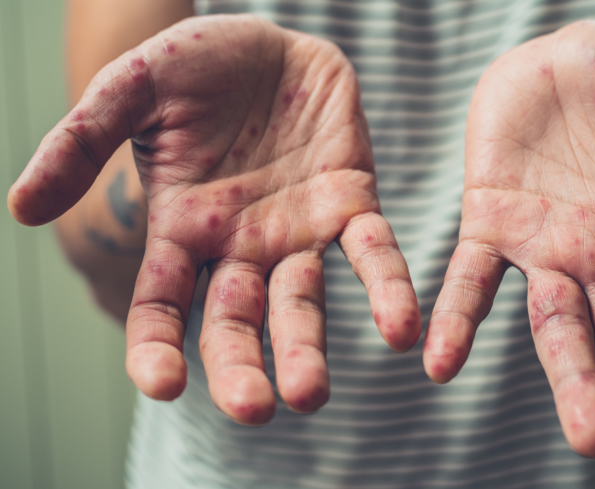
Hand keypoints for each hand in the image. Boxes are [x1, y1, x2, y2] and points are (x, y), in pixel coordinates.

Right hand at [8, 15, 419, 423]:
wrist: (275, 42)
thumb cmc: (198, 66)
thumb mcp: (132, 89)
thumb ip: (83, 141)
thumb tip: (20, 208)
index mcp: (182, 229)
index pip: (162, 305)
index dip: (157, 347)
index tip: (162, 384)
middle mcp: (240, 245)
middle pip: (236, 322)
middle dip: (243, 367)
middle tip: (255, 410)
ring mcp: (297, 231)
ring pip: (302, 303)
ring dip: (308, 349)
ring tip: (312, 394)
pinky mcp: (351, 204)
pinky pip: (372, 253)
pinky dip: (387, 289)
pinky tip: (400, 328)